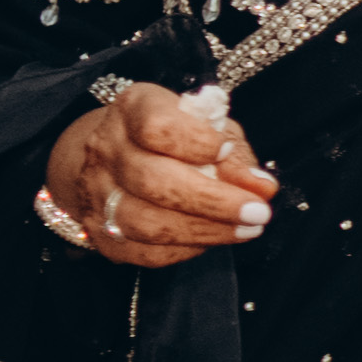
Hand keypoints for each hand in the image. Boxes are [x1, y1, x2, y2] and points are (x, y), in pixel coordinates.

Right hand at [40, 81, 276, 266]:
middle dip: (214, 201)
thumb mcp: (210, 129)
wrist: (119, 157)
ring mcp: (99, 193)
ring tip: (246, 228)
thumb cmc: (174, 138)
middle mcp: (108, 149)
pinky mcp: (102, 233)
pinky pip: (145, 252)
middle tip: (257, 211)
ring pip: (148, 223)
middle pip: (153, 182)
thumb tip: (262, 186)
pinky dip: (186, 250)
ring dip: (207, 231)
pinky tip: (212, 238)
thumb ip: (236, 155)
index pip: (156, 127)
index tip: (226, 151)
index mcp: (133, 110)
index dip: (197, 142)